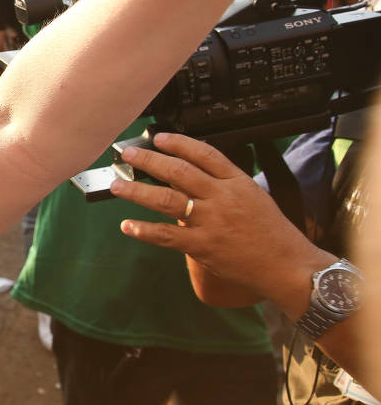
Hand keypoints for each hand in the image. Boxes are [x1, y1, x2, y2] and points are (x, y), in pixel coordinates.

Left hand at [109, 132, 319, 302]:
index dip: (178, 143)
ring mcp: (210, 222)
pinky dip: (144, 230)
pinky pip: (166, 235)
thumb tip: (190, 176)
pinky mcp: (203, 246)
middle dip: (149, 160)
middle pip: (178, 171)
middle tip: (128, 154)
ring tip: (117, 185)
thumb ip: (224, 185)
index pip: (204, 153)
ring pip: (166, 199)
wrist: (288, 266)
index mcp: (237, 182)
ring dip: (137, 191)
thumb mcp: (255, 196)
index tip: (158, 137)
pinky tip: (127, 225)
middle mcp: (221, 198)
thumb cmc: (273, 234)